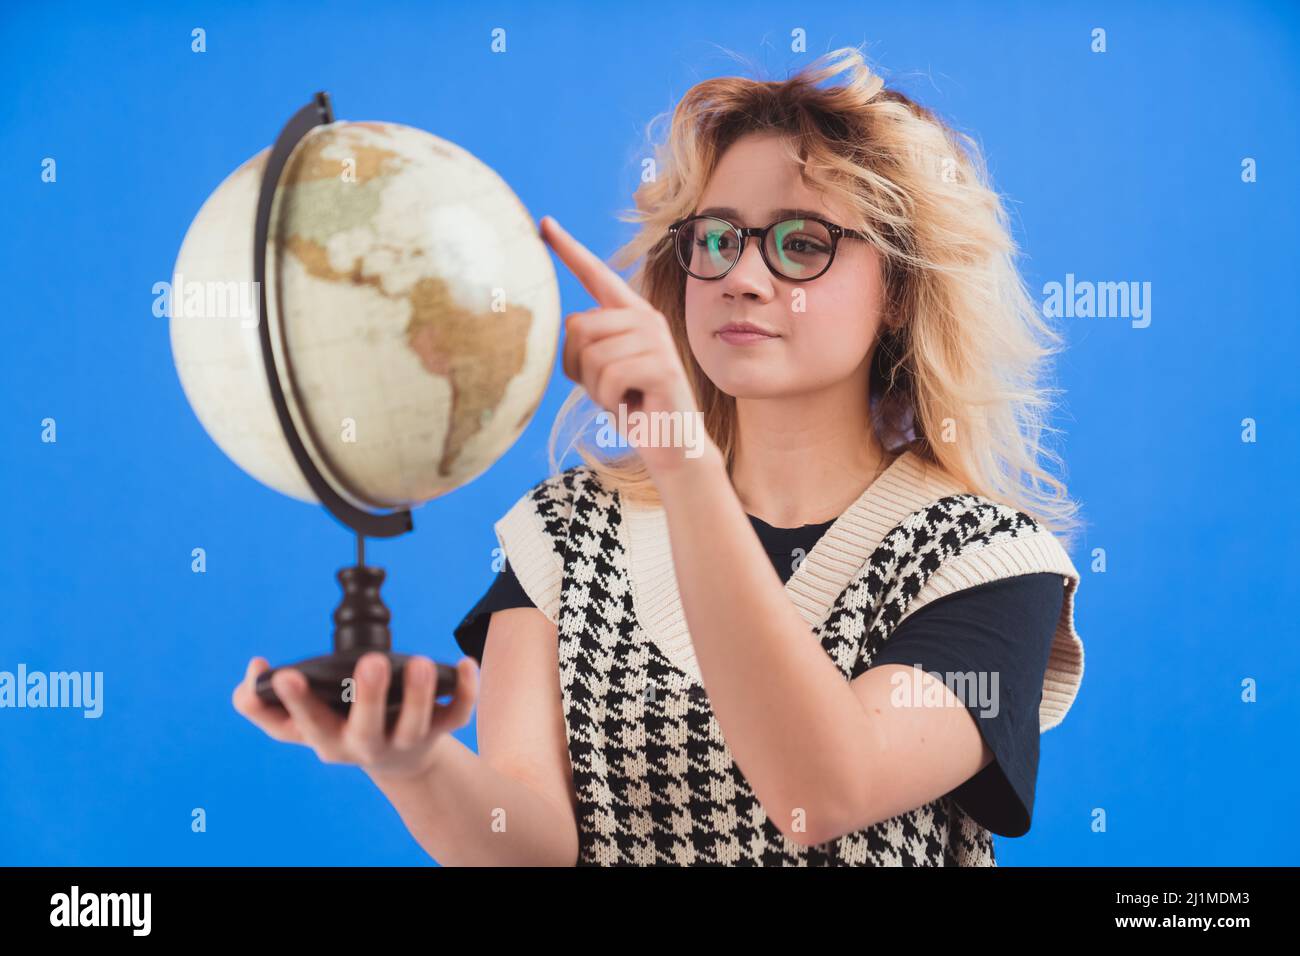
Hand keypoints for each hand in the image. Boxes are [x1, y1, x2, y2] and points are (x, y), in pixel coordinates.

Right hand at [231, 653, 477, 783]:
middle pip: (365, 728)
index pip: (303, 726)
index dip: (293, 702)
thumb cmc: (340, 726)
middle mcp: (364, 744)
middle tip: (370, 663)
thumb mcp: (299, 723)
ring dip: (418, 694)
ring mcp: (404, 739)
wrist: (397, 760)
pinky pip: (456, 714)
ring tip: (419, 662)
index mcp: (324, 738)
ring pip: (415, 724)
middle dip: (367, 697)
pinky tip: (464, 664)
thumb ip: (261, 703)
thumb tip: (255, 671)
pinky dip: (465, 690)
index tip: (286, 674)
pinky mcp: (439, 731)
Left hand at [539, 215, 718, 480]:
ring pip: (591, 355)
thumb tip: (569, 324)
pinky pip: (608, 377)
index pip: (595, 274)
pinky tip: (631, 404)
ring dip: (596, 388)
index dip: (568, 249)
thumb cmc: (633, 405)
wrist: (671, 443)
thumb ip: (586, 344)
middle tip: (607, 387)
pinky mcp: (662, 366)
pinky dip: (610, 400)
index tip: (543, 224)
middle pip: (578, 326)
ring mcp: (657, 340)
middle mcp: (646, 317)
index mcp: (629, 313)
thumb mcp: (600, 371)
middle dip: (579, 366)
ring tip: (621, 396)